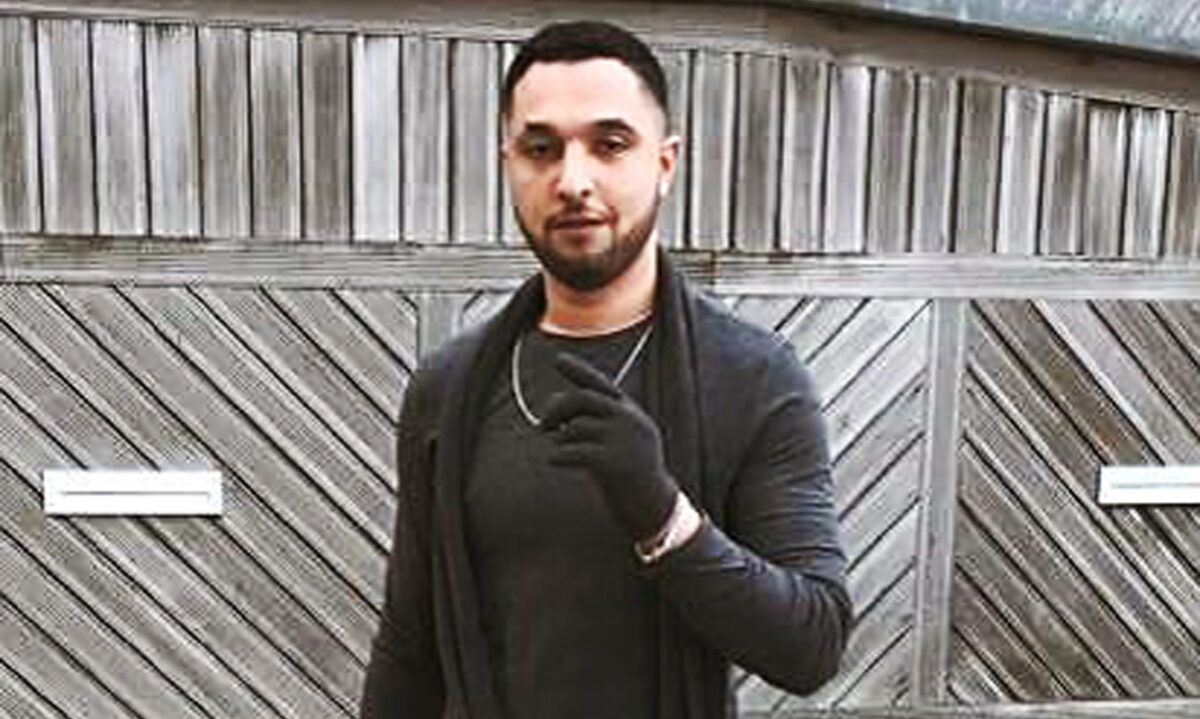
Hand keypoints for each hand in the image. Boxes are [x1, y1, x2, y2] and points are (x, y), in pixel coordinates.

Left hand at [541, 352, 678, 541]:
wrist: (656, 509)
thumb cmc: (632, 478)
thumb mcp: (621, 444)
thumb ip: (597, 425)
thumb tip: (557, 411)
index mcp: (631, 414)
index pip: (601, 384)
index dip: (578, 371)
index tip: (558, 360)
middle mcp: (629, 421)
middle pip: (582, 399)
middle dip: (556, 408)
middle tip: (544, 426)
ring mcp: (623, 440)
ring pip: (576, 426)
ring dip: (558, 438)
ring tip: (557, 451)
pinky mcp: (614, 463)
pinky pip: (575, 451)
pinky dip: (558, 454)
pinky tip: (551, 460)